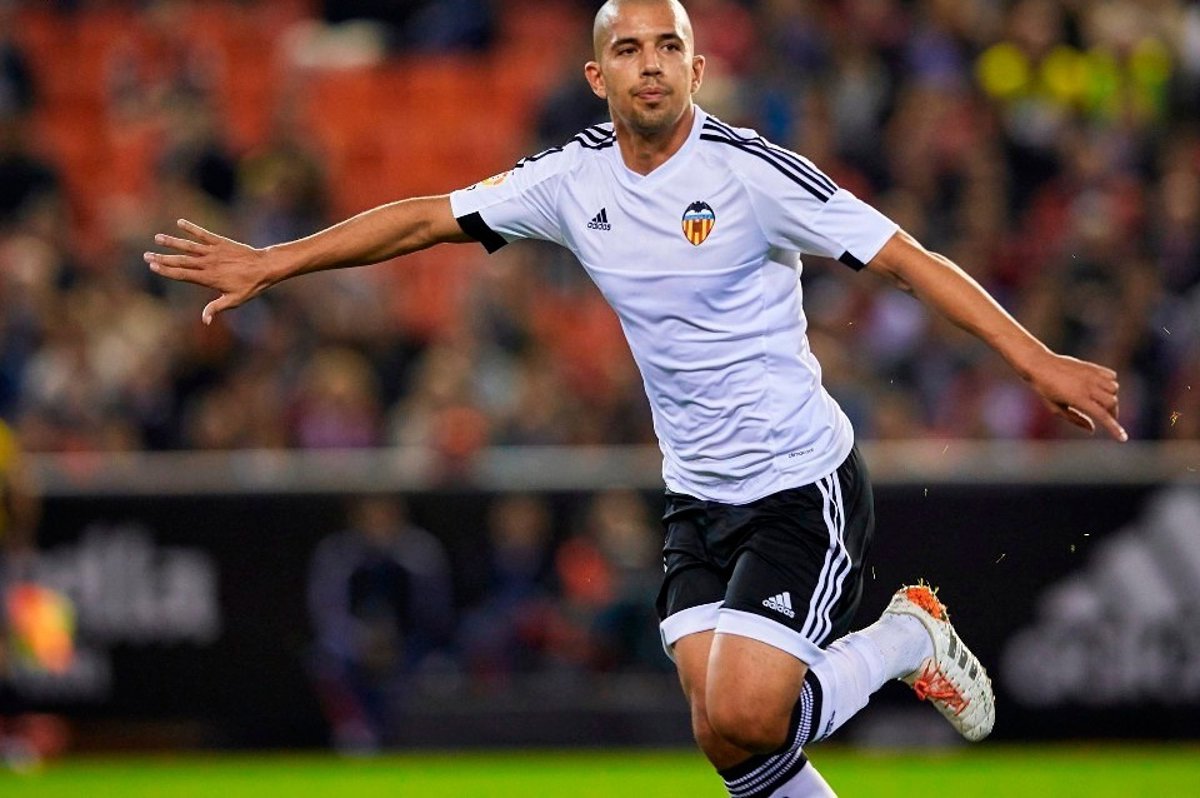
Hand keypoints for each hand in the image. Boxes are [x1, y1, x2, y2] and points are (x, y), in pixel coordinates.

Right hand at [144, 219, 274, 324]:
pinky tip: (180, 222)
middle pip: (180, 260)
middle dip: (162, 258)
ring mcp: (213, 251)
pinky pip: (203, 234)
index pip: (182, 274)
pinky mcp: (220, 242)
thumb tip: (205, 321)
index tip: (152, 266)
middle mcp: (208, 263)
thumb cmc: (250, 286)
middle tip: (145, 255)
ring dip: (172, 242)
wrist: (265, 267)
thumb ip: (216, 308)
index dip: (166, 270)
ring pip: (189, 246)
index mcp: (208, 278)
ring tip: (157, 238)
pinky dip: (192, 228)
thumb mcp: (234, 300)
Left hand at [1027, 352, 1126, 441]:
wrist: (1039, 365)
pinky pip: (1111, 375)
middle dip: (1113, 413)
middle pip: (1112, 402)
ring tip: (1101, 401)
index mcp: (1078, 398)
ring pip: (1114, 388)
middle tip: (1107, 418)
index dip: (1114, 429)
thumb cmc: (1045, 389)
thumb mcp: (1056, 408)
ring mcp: (1091, 375)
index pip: (1102, 416)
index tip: (1122, 438)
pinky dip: (1111, 383)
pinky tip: (1101, 388)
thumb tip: (1092, 429)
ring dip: (1112, 397)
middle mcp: (1088, 386)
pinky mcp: (1092, 366)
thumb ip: (1075, 419)